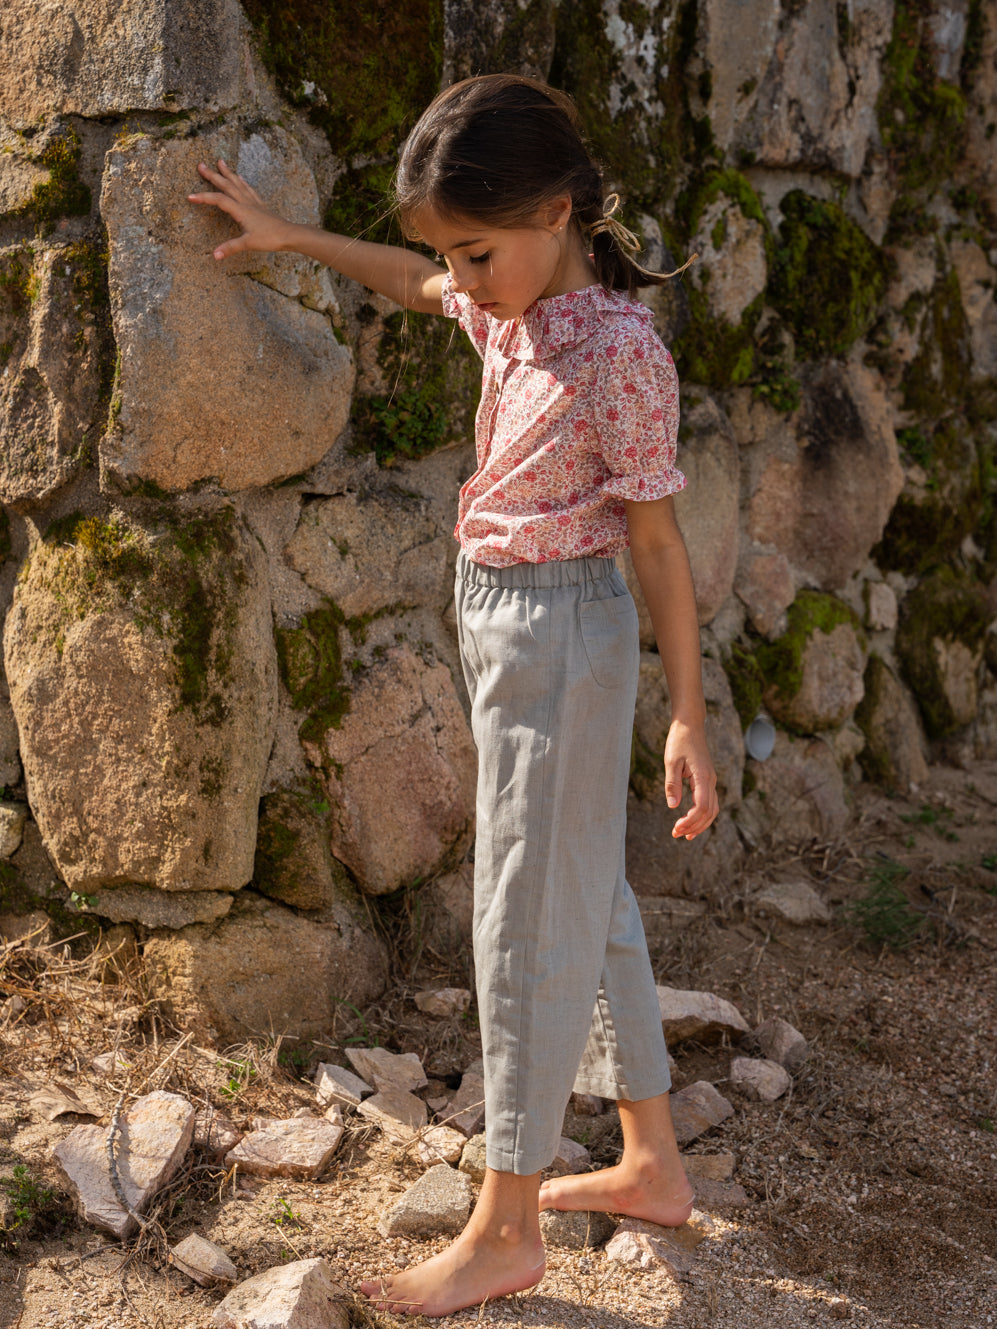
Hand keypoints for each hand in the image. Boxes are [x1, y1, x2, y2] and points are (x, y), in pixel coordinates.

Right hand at [187, 159, 292, 259]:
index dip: (203, 197)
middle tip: (201, 165)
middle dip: (213, 175)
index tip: (190, 196)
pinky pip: (249, 189)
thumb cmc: (270, 238)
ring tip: (220, 162)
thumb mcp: (248, 244)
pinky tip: (241, 177)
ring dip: (228, 173)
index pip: (218, 200)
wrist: (289, 235)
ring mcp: (254, 202)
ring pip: (238, 183)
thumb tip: (215, 255)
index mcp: (240, 210)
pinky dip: (242, 182)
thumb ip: (231, 248)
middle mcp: (246, 202)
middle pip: (227, 185)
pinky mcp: (260, 205)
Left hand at [663, 720, 718, 839]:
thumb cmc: (679, 741)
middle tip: (677, 834)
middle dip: (695, 826)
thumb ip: (672, 784)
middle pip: (710, 812)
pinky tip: (691, 821)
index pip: (702, 806)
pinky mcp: (707, 779)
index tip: (676, 828)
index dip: (690, 821)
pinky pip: (709, 802)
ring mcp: (711, 780)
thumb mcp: (671, 761)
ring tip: (685, 834)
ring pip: (712, 809)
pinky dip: (702, 815)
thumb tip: (673, 806)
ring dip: (700, 824)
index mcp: (704, 777)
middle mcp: (711, 780)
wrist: (690, 725)